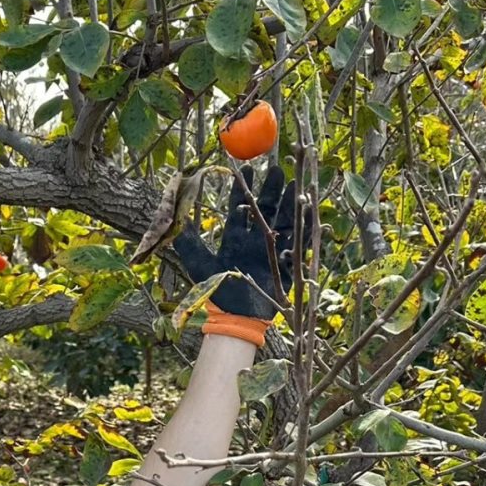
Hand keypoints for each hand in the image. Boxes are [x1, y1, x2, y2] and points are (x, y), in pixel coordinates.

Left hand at [173, 166, 307, 319]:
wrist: (238, 317)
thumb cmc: (218, 293)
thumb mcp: (200, 266)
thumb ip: (189, 245)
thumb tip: (177, 225)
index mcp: (235, 240)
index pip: (239, 209)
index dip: (243, 190)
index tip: (246, 170)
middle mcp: (254, 242)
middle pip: (264, 210)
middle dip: (269, 189)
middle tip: (274, 168)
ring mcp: (271, 251)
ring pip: (282, 220)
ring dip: (288, 202)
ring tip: (292, 183)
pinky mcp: (286, 263)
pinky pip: (298, 241)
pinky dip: (304, 225)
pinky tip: (308, 209)